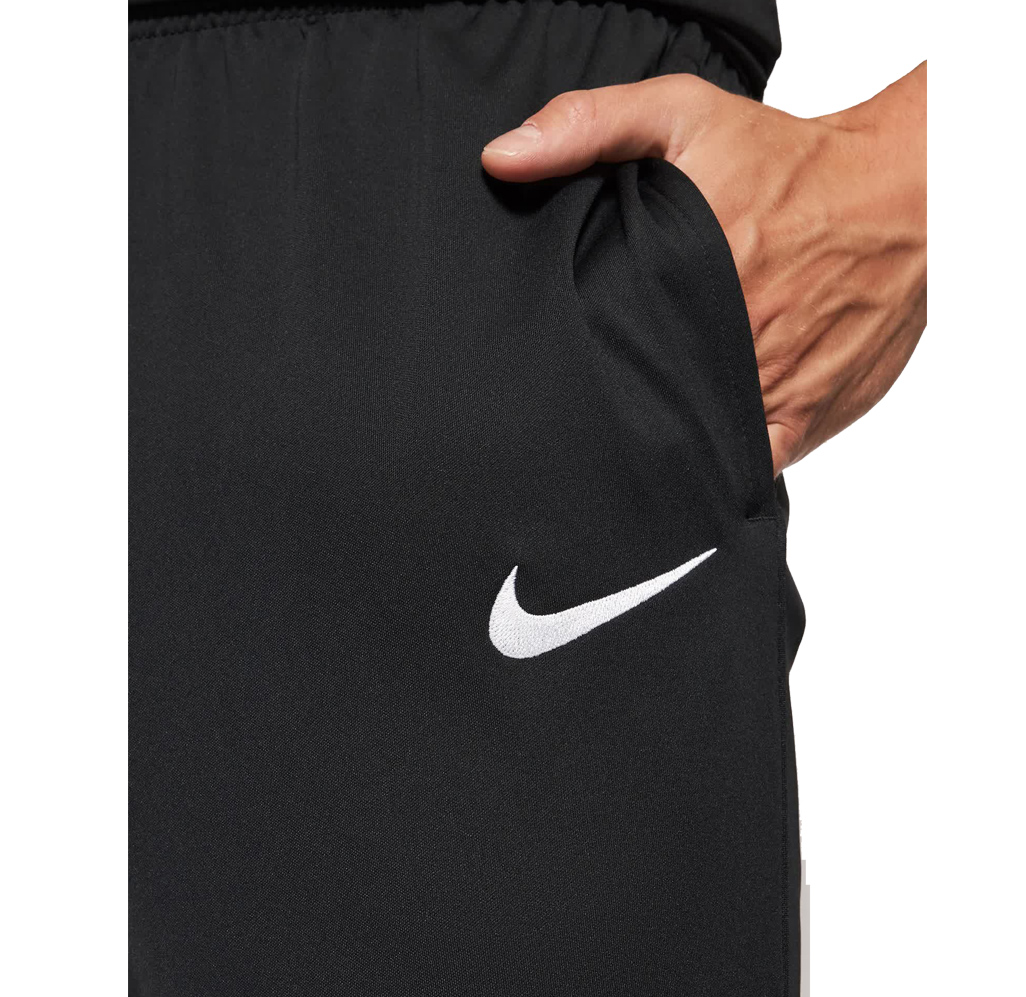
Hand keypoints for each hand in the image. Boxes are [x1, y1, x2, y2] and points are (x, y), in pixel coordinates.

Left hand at [482, 64, 926, 475]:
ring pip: (694, 446)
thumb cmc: (792, 162)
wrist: (904, 194)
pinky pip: (752, 466)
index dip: (572, 378)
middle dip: (614, 412)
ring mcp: (769, 391)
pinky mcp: (805, 418)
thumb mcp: (684, 114)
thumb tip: (503, 159)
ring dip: (666, 447)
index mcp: (687, 282)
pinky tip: (696, 467)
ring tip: (636, 442)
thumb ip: (590, 127)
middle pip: (644, 406)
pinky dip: (722, 470)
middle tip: (591, 410)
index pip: (605, 357)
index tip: (548, 385)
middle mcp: (727, 345)